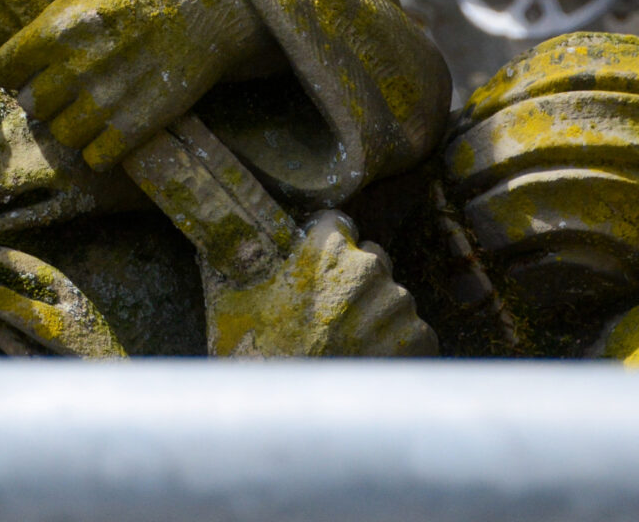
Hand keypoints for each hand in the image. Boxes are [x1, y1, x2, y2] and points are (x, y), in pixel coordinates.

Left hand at [0, 0, 273, 171]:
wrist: (213, 4)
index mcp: (60, 26)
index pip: (1, 68)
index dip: (8, 67)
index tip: (22, 64)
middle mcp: (78, 66)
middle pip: (28, 104)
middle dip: (39, 94)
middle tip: (56, 83)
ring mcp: (109, 99)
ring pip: (61, 134)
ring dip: (68, 122)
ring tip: (82, 105)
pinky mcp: (140, 124)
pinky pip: (96, 157)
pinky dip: (97, 147)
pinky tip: (106, 125)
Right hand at [203, 211, 436, 357]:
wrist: (290, 414)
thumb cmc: (255, 353)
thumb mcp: (232, 297)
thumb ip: (239, 260)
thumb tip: (220, 239)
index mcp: (326, 246)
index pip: (338, 224)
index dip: (325, 248)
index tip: (316, 269)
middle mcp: (368, 266)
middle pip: (371, 261)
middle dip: (355, 284)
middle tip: (330, 320)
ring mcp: (397, 303)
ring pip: (392, 300)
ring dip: (376, 319)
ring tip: (347, 349)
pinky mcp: (418, 338)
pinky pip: (412, 334)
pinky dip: (395, 349)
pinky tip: (365, 367)